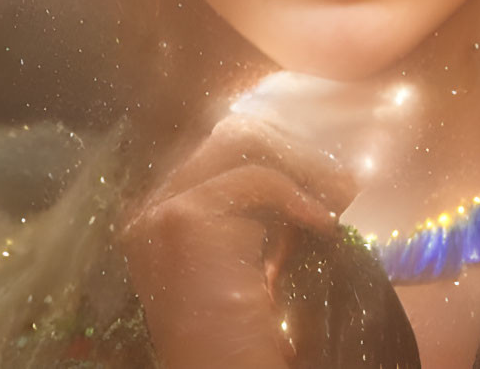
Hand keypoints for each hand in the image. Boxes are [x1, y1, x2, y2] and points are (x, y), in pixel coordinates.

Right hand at [119, 111, 358, 368]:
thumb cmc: (238, 338)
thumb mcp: (238, 261)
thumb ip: (246, 213)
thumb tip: (297, 163)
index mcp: (149, 222)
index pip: (213, 154)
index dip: (270, 154)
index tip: (315, 170)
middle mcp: (143, 213)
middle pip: (225, 141)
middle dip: (287, 152)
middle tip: (335, 178)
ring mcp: (159, 213)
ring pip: (241, 147)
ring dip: (297, 167)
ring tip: (334, 194)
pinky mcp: (184, 218)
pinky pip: (256, 178)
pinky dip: (297, 195)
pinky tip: (321, 222)